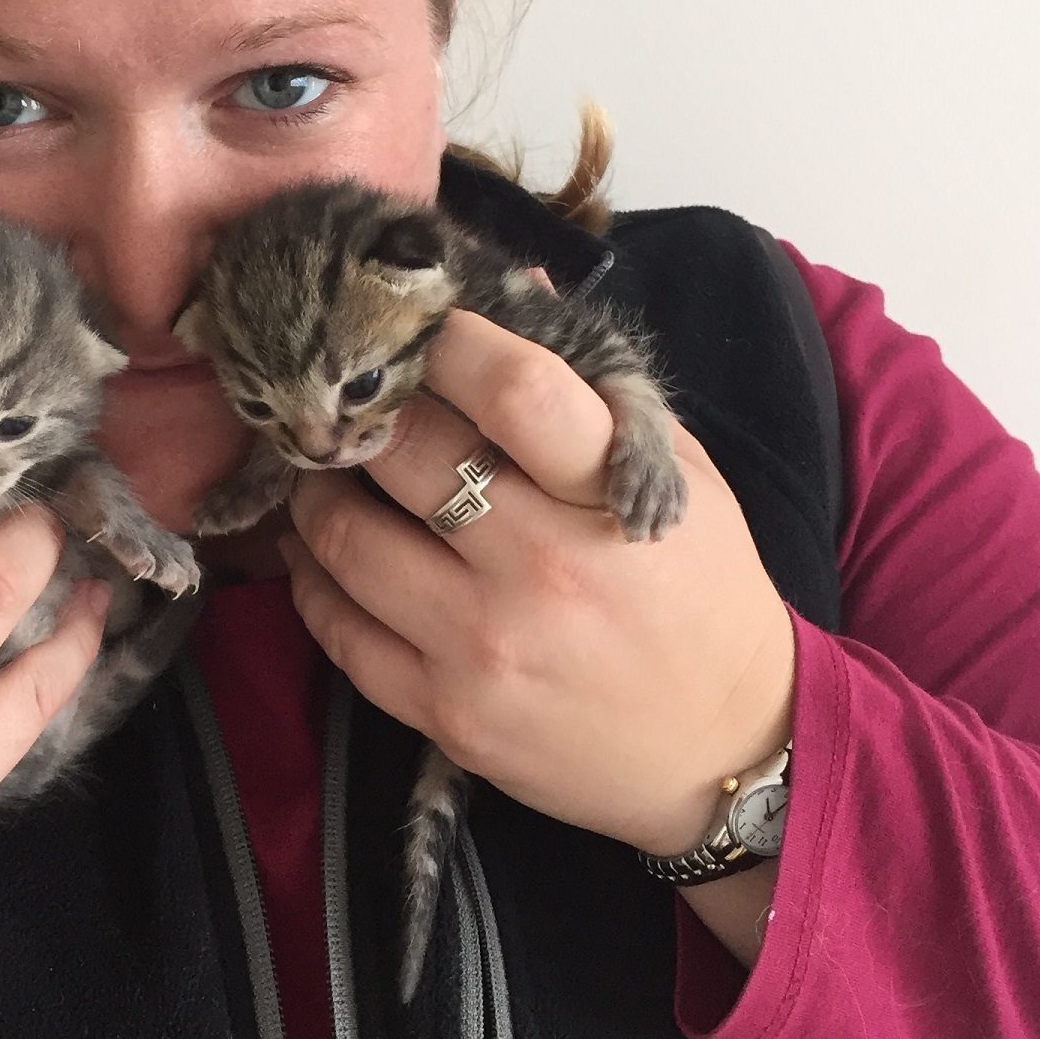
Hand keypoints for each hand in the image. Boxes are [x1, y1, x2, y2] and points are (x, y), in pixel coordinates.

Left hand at [282, 308, 794, 856]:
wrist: (726, 755)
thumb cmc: (704, 596)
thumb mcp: (684, 478)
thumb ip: (596, 391)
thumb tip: (518, 283)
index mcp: (610, 494)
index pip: (510, 388)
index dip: (450, 342)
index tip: (424, 330)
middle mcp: (540, 568)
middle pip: (403, 450)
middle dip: (368, 410)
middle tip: (356, 399)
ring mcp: (483, 646)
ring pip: (343, 537)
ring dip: (319, 490)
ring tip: (328, 469)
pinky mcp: (443, 714)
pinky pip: (337, 629)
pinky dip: (313, 578)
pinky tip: (322, 550)